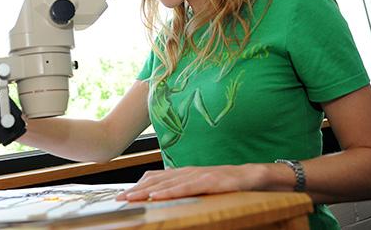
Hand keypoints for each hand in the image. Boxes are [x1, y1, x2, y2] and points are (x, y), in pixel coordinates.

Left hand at [116, 164, 265, 200]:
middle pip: (157, 181)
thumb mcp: (200, 184)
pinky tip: (157, 195)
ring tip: (131, 198)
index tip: (122, 196)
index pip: (156, 179)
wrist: (250, 176)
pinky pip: (186, 188)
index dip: (138, 186)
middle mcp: (187, 172)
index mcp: (183, 173)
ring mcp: (197, 175)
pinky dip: (170, 192)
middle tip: (120, 199)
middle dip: (137, 190)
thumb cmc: (225, 182)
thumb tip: (165, 186)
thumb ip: (183, 185)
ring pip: (167, 184)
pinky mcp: (209, 182)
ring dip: (147, 191)